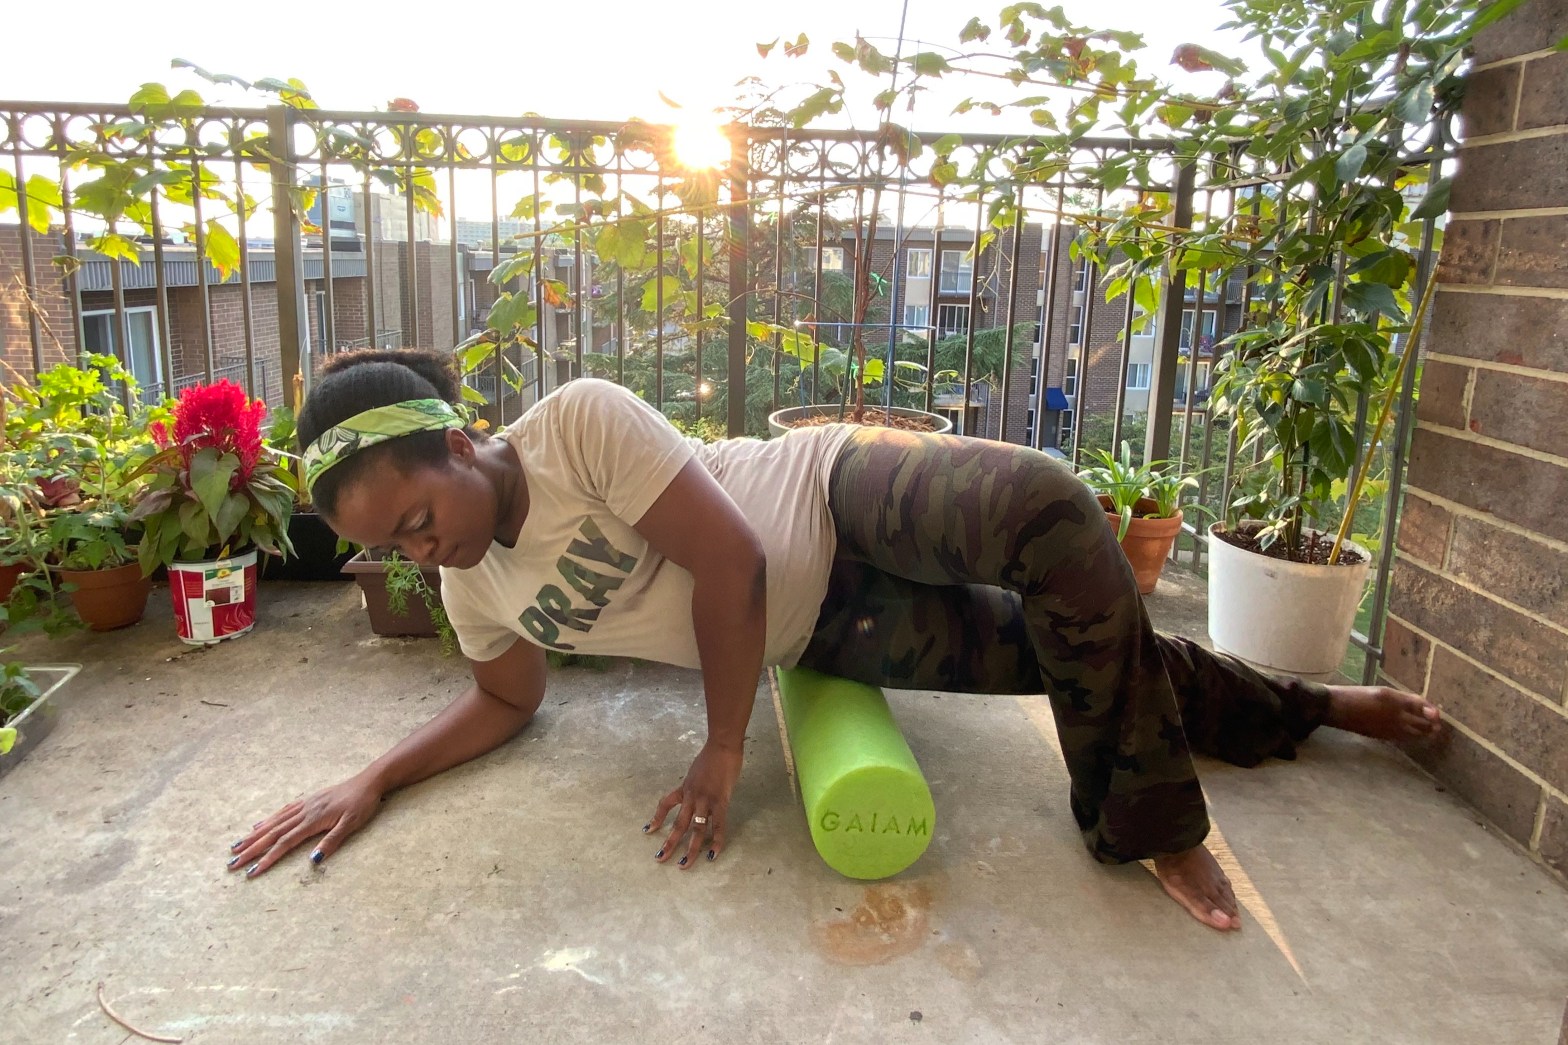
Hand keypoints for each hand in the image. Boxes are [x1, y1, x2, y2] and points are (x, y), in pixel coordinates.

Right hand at [226, 772, 383, 877]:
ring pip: (273, 823)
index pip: (284, 843)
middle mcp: (304, 812)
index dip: (266, 859)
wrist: (368, 782)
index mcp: (313, 820)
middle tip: (231, 863)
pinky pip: (282, 812)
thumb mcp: (352, 825)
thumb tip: (312, 860)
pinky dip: (268, 820)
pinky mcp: (307, 800)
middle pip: (272, 834)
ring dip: (254, 836)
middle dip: (251, 850)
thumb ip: (331, 841)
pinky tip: (258, 826)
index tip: (251, 872)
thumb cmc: (361, 805)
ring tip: (236, 846)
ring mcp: (304, 805)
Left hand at [646, 741, 743, 868]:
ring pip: (695, 829)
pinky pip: (718, 826)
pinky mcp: (720, 802)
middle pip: (678, 824)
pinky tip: (712, 855)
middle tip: (660, 859)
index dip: (657, 818)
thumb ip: (697, 784)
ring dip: (690, 849)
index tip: (649, 830)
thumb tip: (701, 790)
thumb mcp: (698, 770)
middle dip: (669, 843)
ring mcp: (705, 801)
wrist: (723, 745)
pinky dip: (716, 842)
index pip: (665, 804)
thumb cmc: (714, 755)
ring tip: (684, 864)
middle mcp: (691, 797)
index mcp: (685, 788)